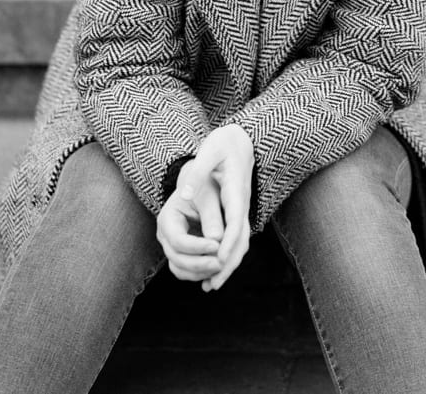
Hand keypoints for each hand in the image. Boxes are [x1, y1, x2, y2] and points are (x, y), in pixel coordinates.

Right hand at [155, 175, 222, 281]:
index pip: (177, 240)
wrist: (202, 189)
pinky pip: (187, 272)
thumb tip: (218, 240)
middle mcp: (165, 235)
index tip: (217, 246)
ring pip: (180, 269)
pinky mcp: (182, 255)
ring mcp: (171, 247)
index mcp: (167, 218)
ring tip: (221, 267)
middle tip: (221, 263)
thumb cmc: (205, 189)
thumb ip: (212, 218)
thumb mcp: (208, 198)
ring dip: (201, 273)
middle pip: (176, 259)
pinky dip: (201, 274)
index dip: (197, 246)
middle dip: (199, 264)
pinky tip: (217, 271)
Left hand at [183, 124, 254, 290]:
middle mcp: (241, 205)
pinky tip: (212, 268)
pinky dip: (225, 256)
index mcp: (236, 192)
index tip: (218, 262)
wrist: (240, 139)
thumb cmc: (222, 145)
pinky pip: (233, 240)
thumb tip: (184, 195)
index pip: (235, 223)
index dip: (227, 244)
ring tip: (210, 286)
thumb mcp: (210, 153)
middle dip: (227, 265)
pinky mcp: (236, 213)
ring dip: (226, 267)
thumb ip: (198, 174)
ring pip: (238, 245)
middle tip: (212, 285)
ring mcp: (240, 211)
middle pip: (239, 241)